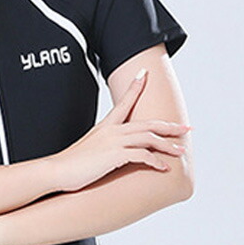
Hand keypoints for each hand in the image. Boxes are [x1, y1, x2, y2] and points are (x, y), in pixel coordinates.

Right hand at [50, 69, 191, 192]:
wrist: (57, 170)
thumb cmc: (71, 163)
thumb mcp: (89, 148)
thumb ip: (102, 146)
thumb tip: (108, 151)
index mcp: (106, 126)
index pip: (124, 102)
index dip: (135, 87)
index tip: (144, 74)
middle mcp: (112, 130)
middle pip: (147, 123)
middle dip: (169, 126)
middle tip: (186, 127)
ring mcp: (114, 142)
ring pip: (149, 138)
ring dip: (167, 145)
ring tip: (180, 152)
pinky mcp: (115, 156)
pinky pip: (142, 155)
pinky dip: (155, 161)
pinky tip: (163, 168)